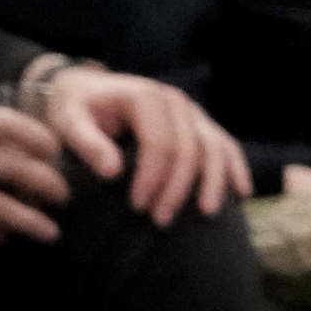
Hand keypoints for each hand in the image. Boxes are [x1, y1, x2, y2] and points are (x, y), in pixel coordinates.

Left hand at [37, 66, 247, 219]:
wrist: (86, 89)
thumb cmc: (76, 108)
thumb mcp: (69, 121)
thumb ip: (87, 143)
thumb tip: (112, 172)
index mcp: (146, 97)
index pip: (160, 142)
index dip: (152, 177)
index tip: (137, 207)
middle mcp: (175, 100)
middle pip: (189, 148)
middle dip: (178, 188)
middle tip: (160, 221)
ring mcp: (191, 111)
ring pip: (214, 146)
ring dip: (213, 181)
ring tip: (207, 212)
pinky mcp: (198, 122)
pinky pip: (224, 143)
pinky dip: (235, 167)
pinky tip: (242, 192)